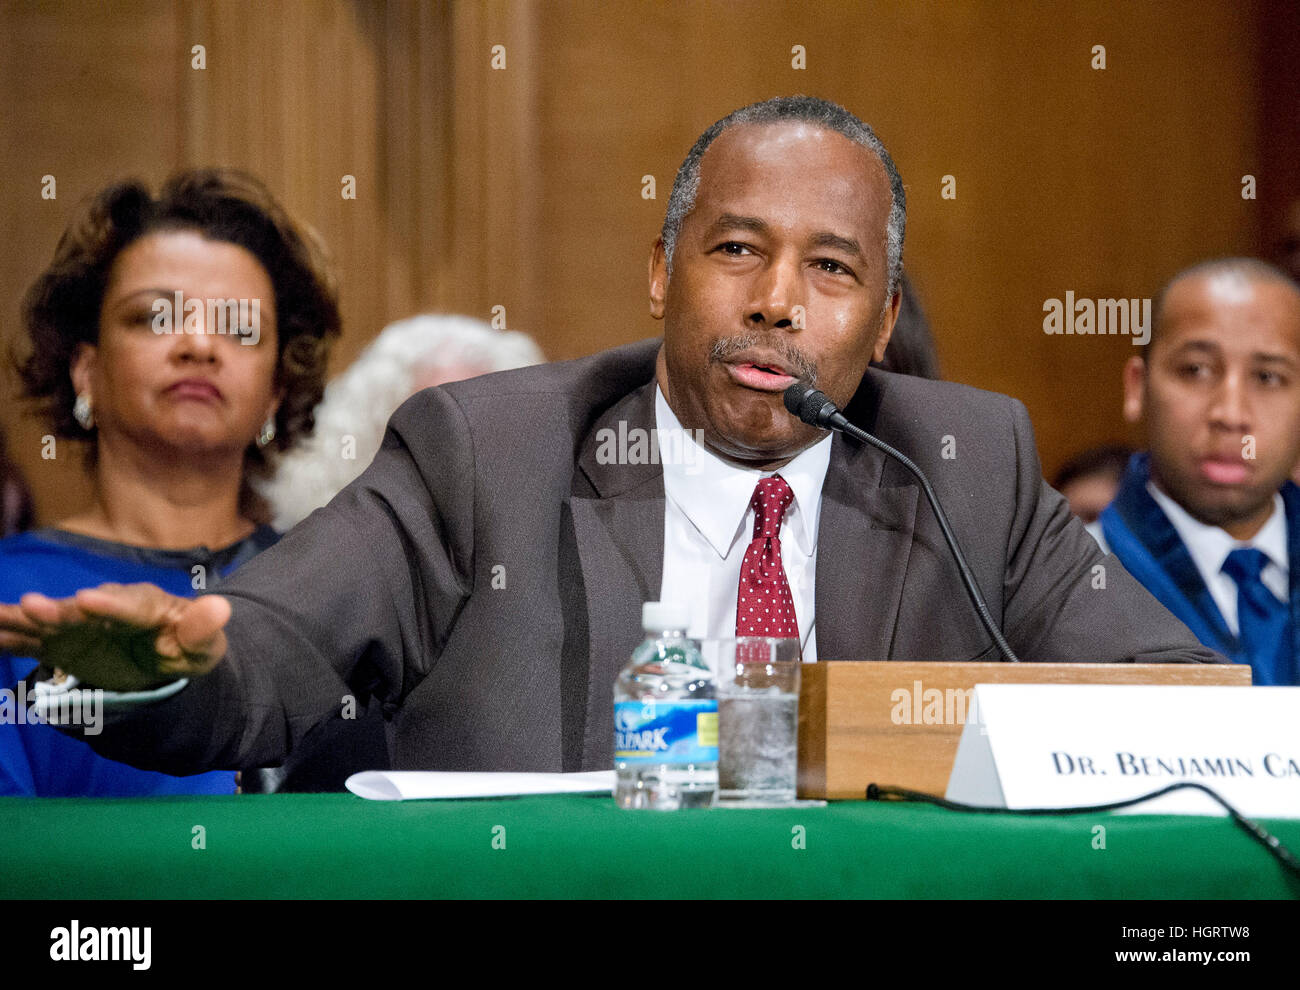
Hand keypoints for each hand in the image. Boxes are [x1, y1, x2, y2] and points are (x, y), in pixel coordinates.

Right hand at [0, 583, 229, 692]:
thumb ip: (205, 629)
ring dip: (22, 618)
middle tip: (33, 605)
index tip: (87, 599)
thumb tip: (221, 608)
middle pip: (81, 610)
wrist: (162, 653)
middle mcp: (106, 609)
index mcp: (145, 607)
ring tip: (0, 614)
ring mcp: (77, 624)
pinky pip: (26, 639)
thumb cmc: (186, 645)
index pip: (130, 605)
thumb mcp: (204, 644)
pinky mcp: (57, 641)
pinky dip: (4, 633)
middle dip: (58, 609)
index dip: (110, 604)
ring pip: (47, 621)